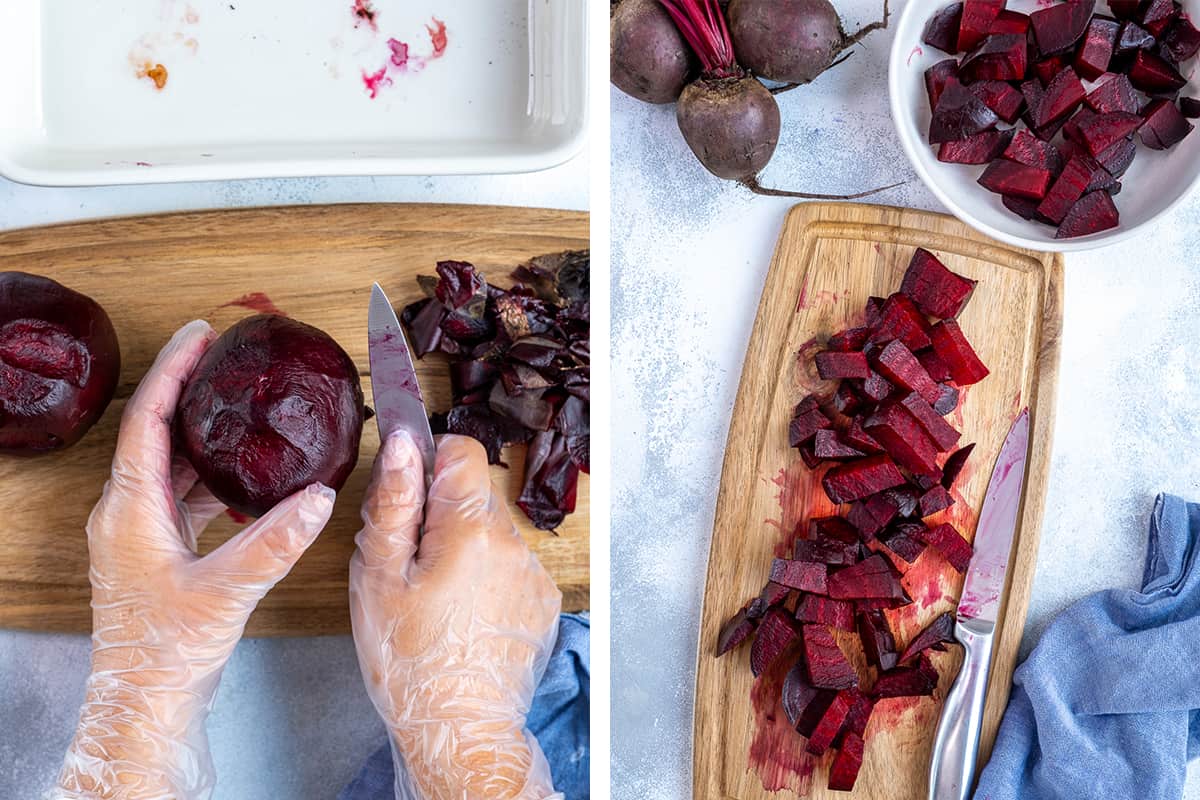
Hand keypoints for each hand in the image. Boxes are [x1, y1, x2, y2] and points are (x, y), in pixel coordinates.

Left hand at [56, 320, 335, 799]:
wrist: (146, 704)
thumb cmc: (165, 652)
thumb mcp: (226, 590)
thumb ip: (274, 541)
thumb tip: (318, 498)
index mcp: (130, 510)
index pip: (148, 419)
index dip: (173, 371)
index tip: (199, 335)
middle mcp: (127, 514)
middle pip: (156, 433)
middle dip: (189, 392)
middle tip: (224, 358)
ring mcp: (140, 534)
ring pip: (172, 467)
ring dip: (203, 435)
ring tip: (240, 407)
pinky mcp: (158, 553)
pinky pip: (184, 497)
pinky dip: (213, 478)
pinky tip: (248, 478)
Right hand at [350, 433, 562, 799]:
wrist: (459, 730)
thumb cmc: (411, 662)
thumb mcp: (378, 578)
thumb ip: (392, 503)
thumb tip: (402, 444)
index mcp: (471, 528)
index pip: (461, 449)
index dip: (429, 462)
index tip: (408, 496)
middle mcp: (513, 543)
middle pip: (474, 495)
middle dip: (441, 514)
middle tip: (410, 564)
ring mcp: (533, 574)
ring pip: (492, 533)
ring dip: (464, 548)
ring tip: (436, 598)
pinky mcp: (542, 600)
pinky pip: (510, 567)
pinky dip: (486, 578)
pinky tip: (463, 615)